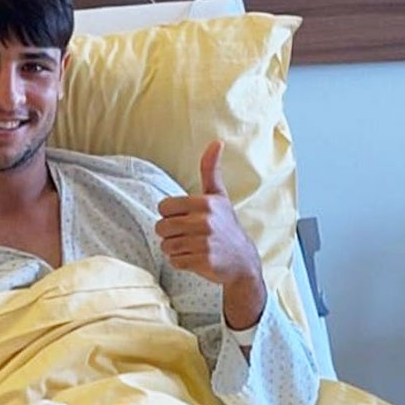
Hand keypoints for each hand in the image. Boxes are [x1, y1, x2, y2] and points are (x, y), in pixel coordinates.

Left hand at [156, 140, 266, 328]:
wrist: (243, 260)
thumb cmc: (226, 226)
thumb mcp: (219, 196)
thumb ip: (211, 170)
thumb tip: (216, 142)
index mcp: (206, 203)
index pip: (163, 207)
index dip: (169, 215)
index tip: (184, 218)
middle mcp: (206, 221)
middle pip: (161, 227)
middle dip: (170, 233)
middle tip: (187, 235)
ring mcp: (205, 242)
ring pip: (166, 246)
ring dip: (175, 249)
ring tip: (192, 246)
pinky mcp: (203, 261)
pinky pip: (175, 261)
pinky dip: (181, 262)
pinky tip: (195, 258)